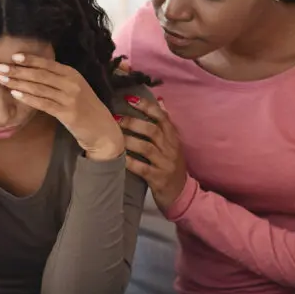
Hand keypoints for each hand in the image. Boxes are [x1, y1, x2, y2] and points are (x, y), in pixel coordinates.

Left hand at [0, 54, 123, 160]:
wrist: (102, 129)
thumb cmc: (85, 108)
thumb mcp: (75, 89)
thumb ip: (58, 80)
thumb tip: (33, 72)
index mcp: (72, 74)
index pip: (48, 64)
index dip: (30, 59)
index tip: (13, 55)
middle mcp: (71, 83)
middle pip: (40, 74)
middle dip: (18, 70)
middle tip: (0, 67)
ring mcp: (69, 98)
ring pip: (39, 88)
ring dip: (18, 83)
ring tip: (2, 79)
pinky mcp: (66, 113)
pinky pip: (43, 103)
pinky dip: (28, 98)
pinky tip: (15, 94)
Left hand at [118, 96, 187, 211]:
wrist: (181, 194)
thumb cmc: (171, 166)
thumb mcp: (173, 144)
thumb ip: (165, 124)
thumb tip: (160, 101)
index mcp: (174, 138)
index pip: (163, 117)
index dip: (147, 106)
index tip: (130, 99)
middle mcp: (171, 149)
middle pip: (153, 130)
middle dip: (133, 122)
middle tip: (116, 118)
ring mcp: (165, 164)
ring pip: (147, 148)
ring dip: (129, 140)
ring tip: (113, 135)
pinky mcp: (158, 179)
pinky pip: (142, 168)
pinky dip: (130, 162)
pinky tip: (118, 157)